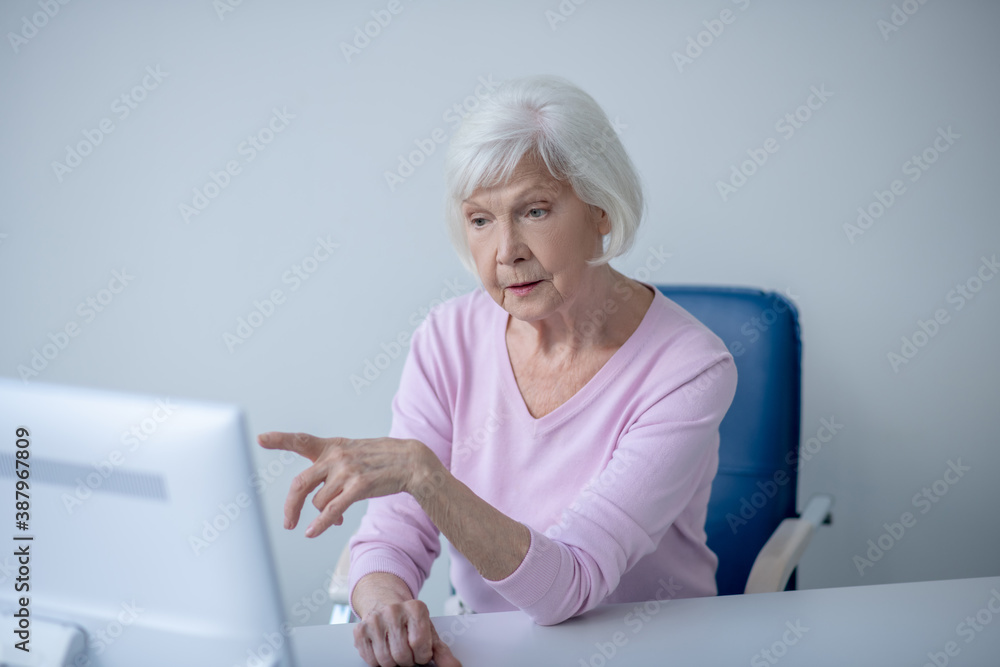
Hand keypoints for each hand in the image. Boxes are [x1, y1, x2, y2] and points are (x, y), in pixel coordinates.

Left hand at [257, 432, 433, 536]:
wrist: (412, 462)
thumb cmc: (381, 462)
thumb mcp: (354, 456)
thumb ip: (332, 474)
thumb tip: (320, 508)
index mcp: (333, 446)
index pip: (302, 441)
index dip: (280, 440)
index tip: (261, 438)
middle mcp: (337, 456)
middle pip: (300, 483)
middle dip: (291, 506)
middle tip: (288, 523)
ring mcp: (347, 470)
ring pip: (319, 501)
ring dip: (323, 515)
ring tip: (336, 517)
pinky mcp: (359, 485)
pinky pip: (332, 510)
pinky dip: (321, 523)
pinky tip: (313, 532)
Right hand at [353, 599, 460, 666]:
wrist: (384, 603)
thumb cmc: (409, 621)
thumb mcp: (428, 631)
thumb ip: (441, 651)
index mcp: (415, 608)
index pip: (419, 644)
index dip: (422, 655)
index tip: (421, 652)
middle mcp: (393, 610)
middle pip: (402, 654)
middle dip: (408, 659)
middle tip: (408, 651)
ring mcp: (375, 620)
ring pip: (386, 660)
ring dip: (393, 661)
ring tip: (396, 649)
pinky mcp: (360, 630)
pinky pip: (371, 660)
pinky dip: (378, 660)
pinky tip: (383, 647)